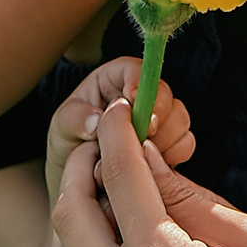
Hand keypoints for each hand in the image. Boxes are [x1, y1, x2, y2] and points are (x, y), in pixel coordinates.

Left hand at [46, 58, 192, 199]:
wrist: (79, 177)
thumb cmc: (69, 141)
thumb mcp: (61, 126)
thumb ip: (75, 119)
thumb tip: (95, 121)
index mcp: (114, 80)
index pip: (136, 70)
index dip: (139, 84)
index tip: (132, 105)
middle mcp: (141, 96)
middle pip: (165, 94)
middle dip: (156, 117)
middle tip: (140, 137)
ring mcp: (158, 120)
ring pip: (179, 118)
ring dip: (165, 139)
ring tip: (139, 157)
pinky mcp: (169, 144)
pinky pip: (185, 143)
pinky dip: (174, 155)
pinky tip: (153, 167)